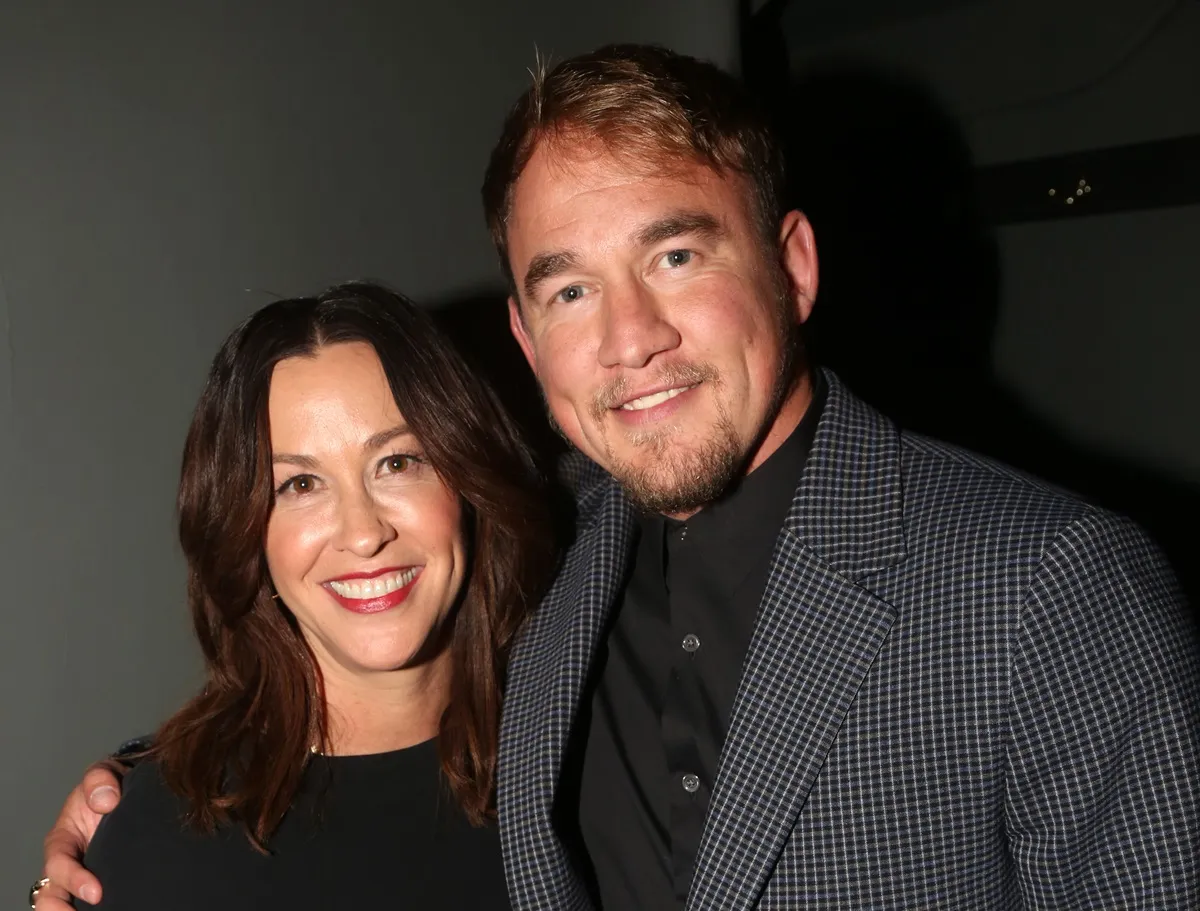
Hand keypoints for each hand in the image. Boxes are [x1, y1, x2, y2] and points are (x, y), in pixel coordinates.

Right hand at [36, 760, 124, 908]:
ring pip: (66, 902)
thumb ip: (100, 780)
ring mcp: (84, 873)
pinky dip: (98, 908)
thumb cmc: (110, 786)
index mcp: (62, 839)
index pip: (58, 864)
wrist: (134, 793)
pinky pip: (89, 902)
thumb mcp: (104, 774)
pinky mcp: (102, 880)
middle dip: (59, 909)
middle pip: (51, 894)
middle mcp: (68, 861)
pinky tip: (114, 909)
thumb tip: (105, 801)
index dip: (74, 880)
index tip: (96, 893)